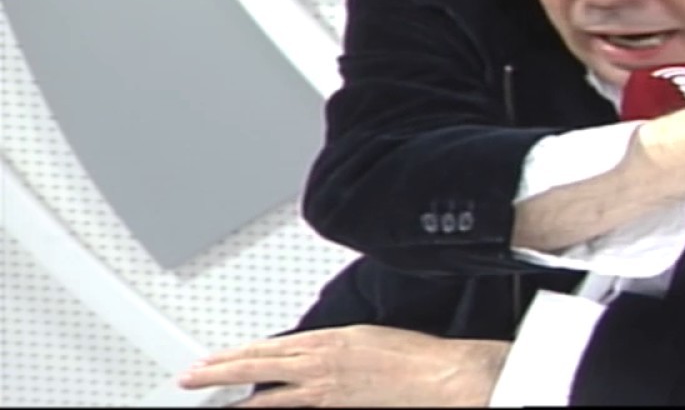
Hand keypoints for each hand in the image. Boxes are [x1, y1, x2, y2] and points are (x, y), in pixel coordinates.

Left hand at [177, 325, 510, 407]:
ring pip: (265, 393)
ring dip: (232, 394)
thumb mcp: (366, 337)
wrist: (439, 376)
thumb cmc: (413, 356)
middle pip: (256, 367)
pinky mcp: (333, 408)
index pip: (268, 346)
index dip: (235, 353)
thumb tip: (310, 353)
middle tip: (190, 378)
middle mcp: (319, 364)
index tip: (213, 357)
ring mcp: (323, 391)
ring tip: (206, 394)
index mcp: (328, 340)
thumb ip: (332, 346)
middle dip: (218, 372)